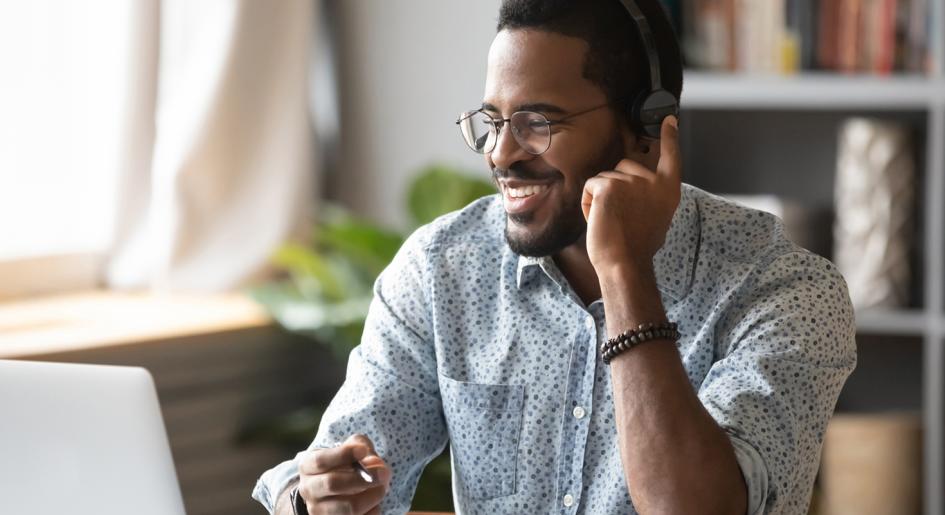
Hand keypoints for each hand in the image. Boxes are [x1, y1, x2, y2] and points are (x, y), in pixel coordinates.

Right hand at [294, 434, 391, 514]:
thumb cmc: (344, 465)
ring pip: (348, 507)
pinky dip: (372, 510)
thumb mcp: (349, 448)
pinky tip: (375, 502)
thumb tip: (374, 462)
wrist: (334, 491)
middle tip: (384, 473)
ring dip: (371, 496)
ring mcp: (319, 511)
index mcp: (308, 467)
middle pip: (332, 484)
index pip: (321, 461)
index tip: (362, 450)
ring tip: (382, 487)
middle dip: (362, 478)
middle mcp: (309, 490)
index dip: (342, 455)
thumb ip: (361, 446)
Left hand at [581, 115, 680, 273]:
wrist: (625, 263)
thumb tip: (633, 186)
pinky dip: (587, 203)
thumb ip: (649, 196)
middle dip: (615, 186)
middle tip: (621, 216)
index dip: (669, 137)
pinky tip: (598, 219)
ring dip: (600, 199)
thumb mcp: (655, 217)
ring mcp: (631, 181)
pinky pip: (590, 186)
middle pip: (625, 165)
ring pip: (605, 178)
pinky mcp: (609, 186)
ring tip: (611, 221)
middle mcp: (653, 181)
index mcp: (668, 190)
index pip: (671, 156)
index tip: (669, 119)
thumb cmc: (636, 247)